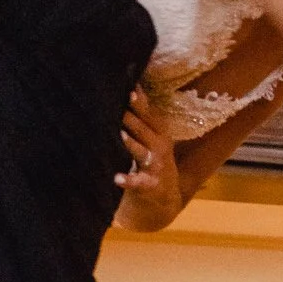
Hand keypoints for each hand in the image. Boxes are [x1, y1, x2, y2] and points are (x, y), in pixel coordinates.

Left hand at [114, 90, 180, 232]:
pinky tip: (117, 178)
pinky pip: (138, 182)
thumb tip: (130, 85)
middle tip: (117, 108)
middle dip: (132, 119)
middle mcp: (159, 147)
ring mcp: (155, 166)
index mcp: (159, 133)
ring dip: (131, 144)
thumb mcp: (153, 136)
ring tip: (120, 136)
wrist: (165, 195)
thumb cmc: (153, 158)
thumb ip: (142, 115)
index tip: (129, 89)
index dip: (140, 102)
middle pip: (144, 130)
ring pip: (142, 152)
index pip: (149, 114)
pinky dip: (128, 180)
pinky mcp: (149, 184)